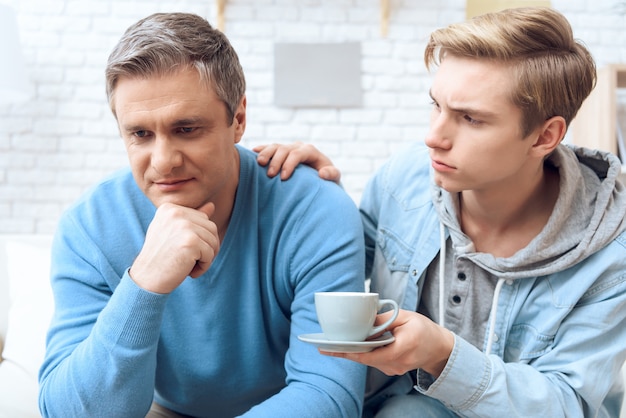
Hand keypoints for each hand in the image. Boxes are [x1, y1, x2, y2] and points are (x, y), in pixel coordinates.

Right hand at [129, 202, 219, 293]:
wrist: (146, 279)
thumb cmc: (161, 257)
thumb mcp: (173, 233)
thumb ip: (191, 219)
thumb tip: (212, 205)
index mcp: (170, 208)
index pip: (202, 218)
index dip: (199, 239)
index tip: (182, 249)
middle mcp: (176, 212)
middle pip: (211, 228)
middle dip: (206, 248)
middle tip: (189, 260)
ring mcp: (184, 225)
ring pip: (213, 241)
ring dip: (205, 258)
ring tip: (187, 265)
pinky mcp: (191, 241)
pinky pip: (211, 254)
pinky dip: (204, 267)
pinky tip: (188, 271)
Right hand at [253, 142, 340, 182]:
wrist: (320, 177)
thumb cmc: (327, 178)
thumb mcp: (334, 177)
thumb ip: (332, 174)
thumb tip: (322, 173)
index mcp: (310, 151)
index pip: (297, 153)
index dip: (289, 164)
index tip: (283, 178)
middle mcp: (298, 147)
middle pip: (284, 149)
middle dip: (276, 161)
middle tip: (270, 175)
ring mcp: (289, 148)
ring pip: (275, 146)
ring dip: (266, 154)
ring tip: (259, 164)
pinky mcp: (281, 152)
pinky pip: (269, 147)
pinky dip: (262, 149)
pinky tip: (253, 152)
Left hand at [321, 310, 454, 377]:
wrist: (439, 349)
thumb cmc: (425, 330)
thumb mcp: (406, 317)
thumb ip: (384, 318)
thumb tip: (363, 320)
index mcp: (401, 348)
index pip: (370, 354)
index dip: (349, 352)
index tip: (331, 349)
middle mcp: (396, 363)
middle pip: (365, 358)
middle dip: (347, 351)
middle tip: (325, 346)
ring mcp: (394, 369)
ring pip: (368, 360)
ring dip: (355, 351)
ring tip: (337, 344)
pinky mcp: (392, 369)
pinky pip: (374, 361)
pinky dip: (365, 352)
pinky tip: (357, 345)